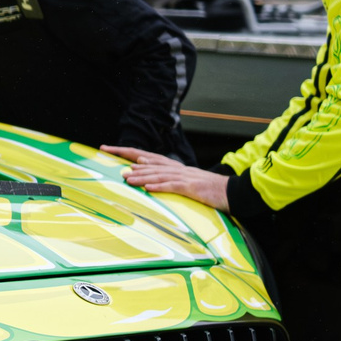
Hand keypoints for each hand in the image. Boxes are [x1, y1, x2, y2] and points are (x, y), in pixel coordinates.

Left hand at [103, 146, 230, 210]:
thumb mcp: (184, 182)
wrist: (232, 191)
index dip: (129, 152)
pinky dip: (160, 187)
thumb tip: (147, 178)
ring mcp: (185, 177)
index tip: (109, 148)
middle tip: (111, 158)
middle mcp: (177, 168)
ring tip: (127, 178)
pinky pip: (173, 187)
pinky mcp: (192, 188)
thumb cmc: (207, 189)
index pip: (147, 156)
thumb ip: (167, 178)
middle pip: (149, 162)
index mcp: (174, 166)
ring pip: (159, 175)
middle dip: (129, 160)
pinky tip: (148, 188)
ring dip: (142, 176)